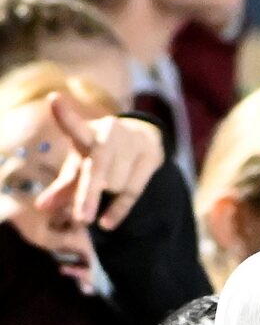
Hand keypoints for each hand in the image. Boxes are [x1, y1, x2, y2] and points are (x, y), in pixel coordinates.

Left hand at [34, 96, 163, 230]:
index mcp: (88, 132)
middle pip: (98, 168)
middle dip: (88, 194)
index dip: (65, 115)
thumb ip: (63, 187)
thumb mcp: (81, 165)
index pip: (75, 126)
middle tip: (80, 219)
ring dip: (107, 196)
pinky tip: (107, 223)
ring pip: (117, 184)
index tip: (54, 100)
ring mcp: (133, 142)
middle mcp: (110, 132)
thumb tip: (42, 207)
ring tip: (107, 190)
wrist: (143, 138)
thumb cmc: (102, 154)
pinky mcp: (152, 155)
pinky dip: (118, 210)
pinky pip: (134, 191)